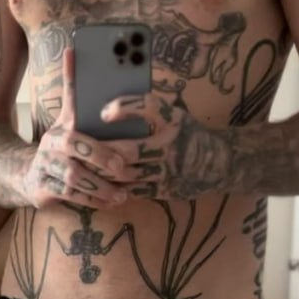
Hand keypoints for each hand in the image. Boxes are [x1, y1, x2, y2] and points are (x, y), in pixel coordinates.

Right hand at [21, 48, 129, 210]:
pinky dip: (93, 201)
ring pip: (75, 177)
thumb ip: (72, 88)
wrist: (28, 175)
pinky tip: (111, 203)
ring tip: (123, 193)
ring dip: (101, 186)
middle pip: (76, 148)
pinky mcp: (43, 190)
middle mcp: (51, 146)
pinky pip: (70, 196)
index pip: (77, 117)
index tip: (123, 134)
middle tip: (126, 168)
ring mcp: (45, 168)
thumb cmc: (59, 145)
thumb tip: (72, 49)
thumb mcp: (66, 117)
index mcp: (62, 127)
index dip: (95, 114)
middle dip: (103, 157)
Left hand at [95, 92, 230, 200]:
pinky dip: (114, 187)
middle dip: (102, 152)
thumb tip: (109, 107)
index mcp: (174, 121)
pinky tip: (99, 182)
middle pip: (129, 150)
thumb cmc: (188, 134)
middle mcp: (172, 146)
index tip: (104, 112)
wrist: (218, 164)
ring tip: (83, 166)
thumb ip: (150, 110)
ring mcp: (168, 171)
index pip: (150, 107)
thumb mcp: (176, 116)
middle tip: (80, 149)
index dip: (126, 108)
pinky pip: (133, 191)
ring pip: (127, 174)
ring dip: (104, 172)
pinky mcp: (165, 190)